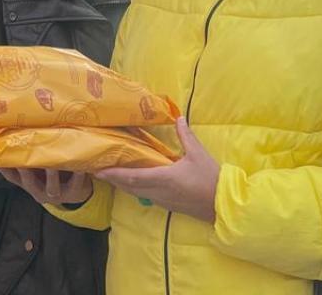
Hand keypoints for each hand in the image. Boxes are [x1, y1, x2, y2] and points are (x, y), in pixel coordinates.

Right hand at [0, 167, 93, 205]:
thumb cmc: (53, 175)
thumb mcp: (37, 170)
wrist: (77, 193)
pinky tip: (79, 166)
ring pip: (52, 187)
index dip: (3, 168)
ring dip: (51, 175)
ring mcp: (57, 194)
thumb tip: (7, 136)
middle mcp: (39, 192)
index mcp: (29, 184)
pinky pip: (76, 183)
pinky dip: (78, 174)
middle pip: (29, 183)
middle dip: (25, 172)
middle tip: (22, 160)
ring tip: (51, 163)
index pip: (12, 177)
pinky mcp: (74, 192)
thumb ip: (27, 158)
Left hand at [96, 117, 220, 222]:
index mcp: (163, 178)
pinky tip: (133, 182)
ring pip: (136, 193)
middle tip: (98, 170)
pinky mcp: (168, 205)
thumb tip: (179, 117)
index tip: (99, 170)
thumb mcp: (198, 153)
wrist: (224, 204)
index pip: (131, 177)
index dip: (113, 174)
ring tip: (111, 175)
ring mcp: (162, 200)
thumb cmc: (210, 178)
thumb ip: (186, 135)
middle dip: (113, 179)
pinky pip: (146, 196)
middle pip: (129, 186)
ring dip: (122, 184)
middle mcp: (158, 191)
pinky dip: (134, 189)